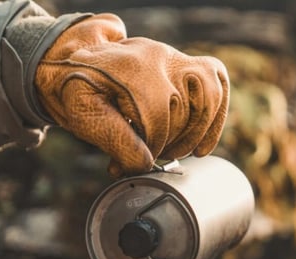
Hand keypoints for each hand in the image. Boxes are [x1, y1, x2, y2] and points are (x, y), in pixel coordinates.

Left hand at [35, 13, 229, 176]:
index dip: (149, 148)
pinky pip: (218, 82)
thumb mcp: (83, 114)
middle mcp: (158, 57)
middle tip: (147, 157)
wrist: (77, 59)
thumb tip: (145, 164)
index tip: (132, 163)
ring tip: (170, 152)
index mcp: (130, 69)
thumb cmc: (79, 89)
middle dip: (166, 144)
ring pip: (207, 96)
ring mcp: (174, 57)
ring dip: (193, 134)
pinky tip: (201, 148)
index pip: (157, 119)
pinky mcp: (187, 62)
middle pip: (183, 110)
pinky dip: (216, 117)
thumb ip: (112, 139)